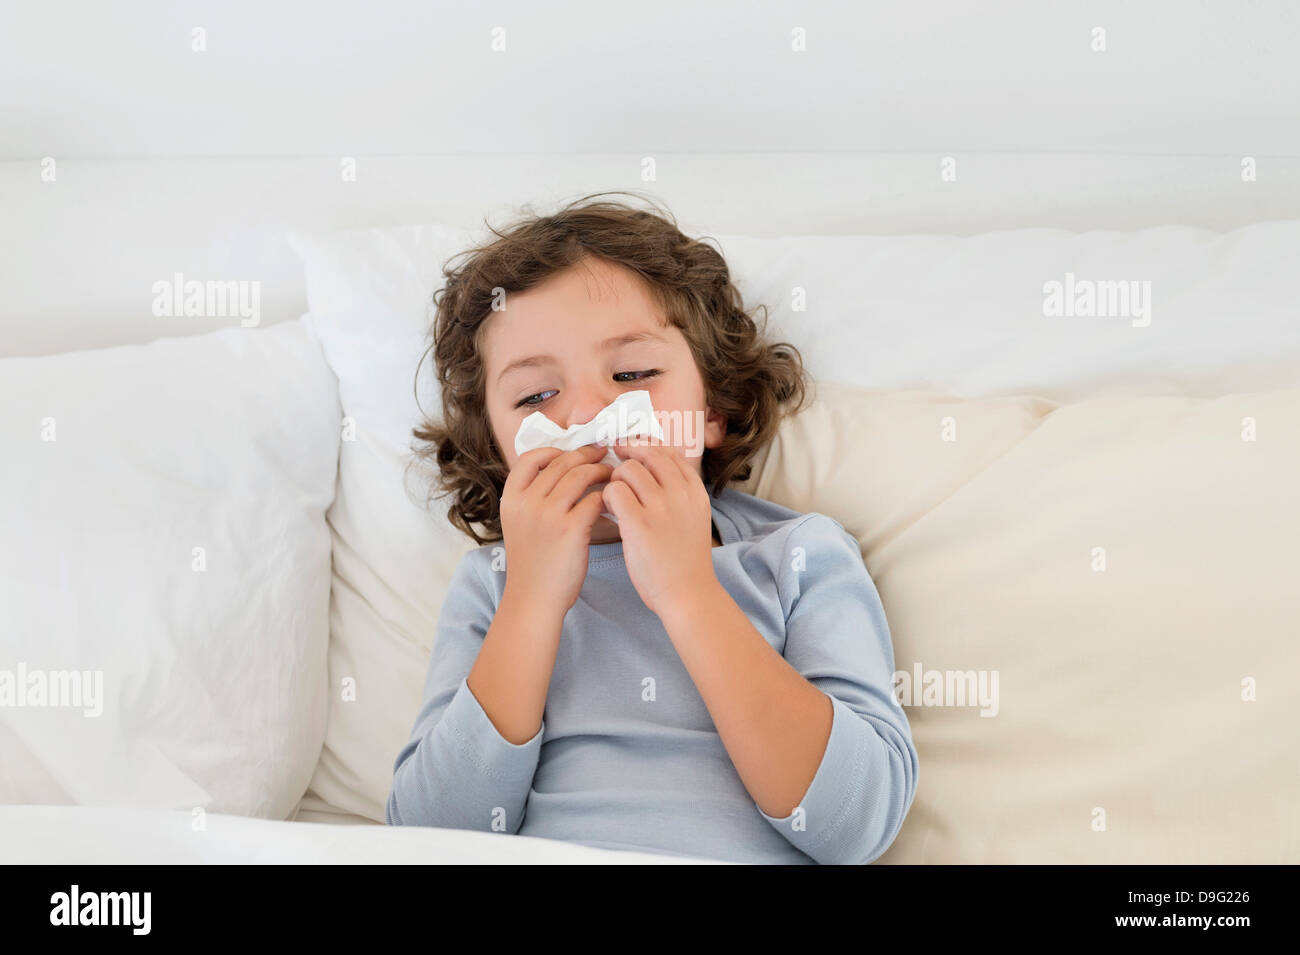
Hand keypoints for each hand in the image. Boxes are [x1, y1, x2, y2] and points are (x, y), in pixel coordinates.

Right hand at [499, 444, 612, 613]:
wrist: (534, 599)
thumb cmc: (533, 564)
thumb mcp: (519, 525)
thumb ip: (532, 499)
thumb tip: (560, 472)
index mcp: (512, 499)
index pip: (530, 457)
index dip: (554, 450)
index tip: (571, 453)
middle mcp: (527, 502)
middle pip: (560, 462)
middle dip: (586, 455)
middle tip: (602, 453)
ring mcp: (548, 514)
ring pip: (581, 475)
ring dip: (600, 470)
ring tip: (612, 474)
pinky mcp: (571, 529)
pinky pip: (595, 498)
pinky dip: (607, 496)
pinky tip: (613, 501)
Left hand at [601, 434, 717, 616]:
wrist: (688, 593)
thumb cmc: (685, 561)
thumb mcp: (694, 518)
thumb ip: (680, 494)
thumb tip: (655, 471)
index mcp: (694, 491)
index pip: (670, 453)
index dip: (647, 447)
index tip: (633, 451)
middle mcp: (679, 493)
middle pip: (648, 455)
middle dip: (627, 455)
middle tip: (615, 463)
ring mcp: (660, 507)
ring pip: (627, 470)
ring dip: (615, 479)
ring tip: (614, 498)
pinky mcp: (639, 523)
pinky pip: (614, 491)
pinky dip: (607, 497)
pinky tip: (609, 511)